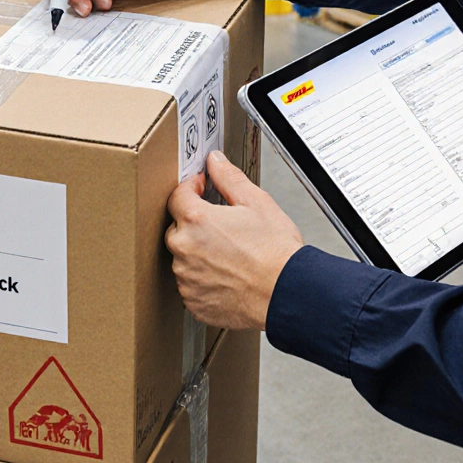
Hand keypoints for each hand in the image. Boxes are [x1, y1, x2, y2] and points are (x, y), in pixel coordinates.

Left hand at [166, 151, 303, 330]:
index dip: (190, 188)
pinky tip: (226, 274)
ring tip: (228, 254)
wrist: (286, 293)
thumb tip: (215, 162)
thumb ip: (229, 178)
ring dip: (198, 251)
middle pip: (177, 227)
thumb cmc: (275, 253)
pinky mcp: (193, 301)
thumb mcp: (257, 203)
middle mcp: (185, 250)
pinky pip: (190, 284)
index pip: (177, 196)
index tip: (200, 188)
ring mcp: (186, 278)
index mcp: (196, 221)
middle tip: (221, 225)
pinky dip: (202, 278)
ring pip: (183, 257)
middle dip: (194, 222)